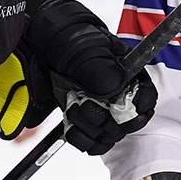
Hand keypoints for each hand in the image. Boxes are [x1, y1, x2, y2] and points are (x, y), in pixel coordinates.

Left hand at [25, 0, 157, 153]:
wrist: (34, 45)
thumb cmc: (61, 37)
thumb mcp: (80, 46)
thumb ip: (99, 66)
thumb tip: (116, 85)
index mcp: (126, 68)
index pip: (147, 94)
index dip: (140, 105)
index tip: (121, 108)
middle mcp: (117, 91)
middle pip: (128, 121)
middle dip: (106, 119)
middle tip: (85, 104)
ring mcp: (101, 106)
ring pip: (110, 135)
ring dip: (90, 128)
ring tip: (72, 109)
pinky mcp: (84, 120)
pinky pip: (93, 142)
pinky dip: (81, 137)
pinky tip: (70, 123)